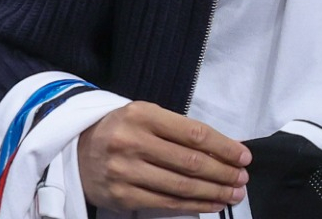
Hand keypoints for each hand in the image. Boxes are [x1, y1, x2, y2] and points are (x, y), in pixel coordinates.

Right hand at [77, 102, 249, 212]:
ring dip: (213, 192)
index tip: (244, 157)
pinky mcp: (121, 196)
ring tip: (233, 193)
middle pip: (190, 162)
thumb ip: (181, 131)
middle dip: (223, 172)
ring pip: (181, 186)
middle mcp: (132, 142)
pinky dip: (193, 205)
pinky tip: (211, 204)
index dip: (224, 147)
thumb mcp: (147, 117)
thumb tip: (225, 149)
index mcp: (143, 115)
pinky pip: (165, 203)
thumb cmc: (123, 130)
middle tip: (242, 178)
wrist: (77, 148)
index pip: (195, 134)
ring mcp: (125, 171)